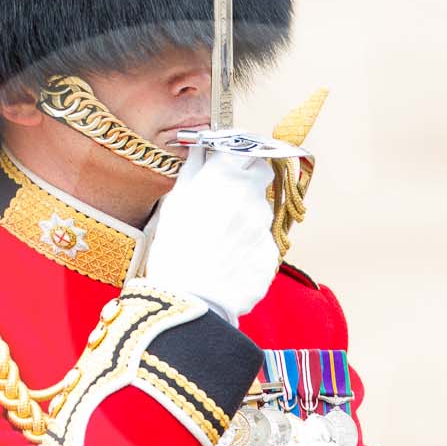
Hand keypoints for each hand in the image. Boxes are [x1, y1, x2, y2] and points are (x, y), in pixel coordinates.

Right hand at [138, 136, 279, 323]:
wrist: (191, 299)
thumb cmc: (174, 250)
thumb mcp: (175, 202)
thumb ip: (194, 170)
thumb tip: (202, 149)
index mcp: (226, 177)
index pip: (244, 146)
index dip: (237, 150)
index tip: (230, 154)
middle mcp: (251, 196)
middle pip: (260, 173)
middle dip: (247, 177)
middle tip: (226, 193)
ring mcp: (265, 225)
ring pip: (260, 209)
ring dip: (245, 214)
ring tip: (219, 236)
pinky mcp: (271, 252)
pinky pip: (262, 240)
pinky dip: (248, 243)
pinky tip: (227, 258)